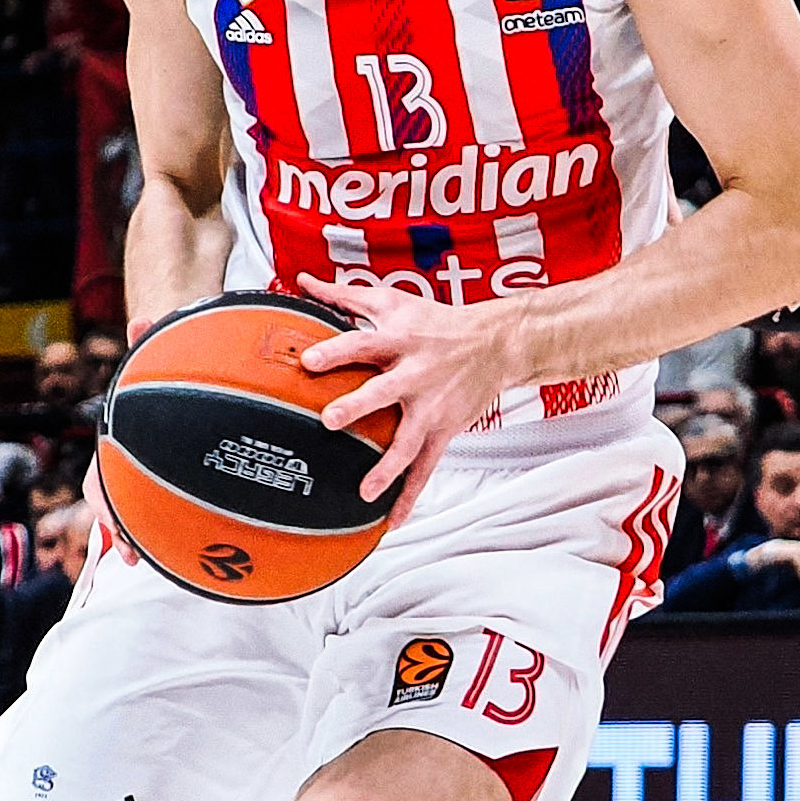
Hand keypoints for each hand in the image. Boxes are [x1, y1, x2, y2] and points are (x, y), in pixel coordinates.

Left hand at [296, 273, 523, 520]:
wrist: (496, 344)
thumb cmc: (437, 322)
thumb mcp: (393, 300)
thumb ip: (345, 295)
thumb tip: (304, 281)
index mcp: (399, 340)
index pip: (363, 342)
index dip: (337, 351)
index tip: (310, 361)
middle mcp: (416, 374)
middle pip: (384, 391)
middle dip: (359, 406)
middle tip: (332, 420)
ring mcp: (432, 407)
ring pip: (409, 440)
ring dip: (388, 466)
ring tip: (366, 491)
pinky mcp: (444, 430)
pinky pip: (426, 467)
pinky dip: (410, 495)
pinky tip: (391, 519)